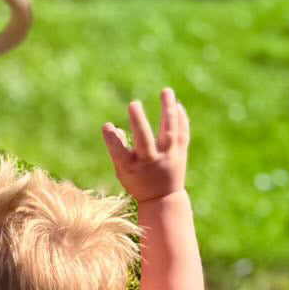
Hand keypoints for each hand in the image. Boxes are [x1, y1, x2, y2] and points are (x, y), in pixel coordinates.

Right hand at [102, 88, 189, 203]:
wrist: (163, 199)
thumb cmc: (138, 182)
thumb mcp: (122, 170)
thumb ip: (117, 149)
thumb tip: (111, 127)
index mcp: (132, 168)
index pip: (119, 153)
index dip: (111, 140)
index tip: (106, 125)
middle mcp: (150, 162)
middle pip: (144, 141)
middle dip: (138, 123)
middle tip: (132, 104)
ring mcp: (168, 157)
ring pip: (169, 131)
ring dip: (167, 110)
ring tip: (166, 91)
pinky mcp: (180, 153)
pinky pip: (182, 133)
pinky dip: (180, 118)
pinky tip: (177, 105)